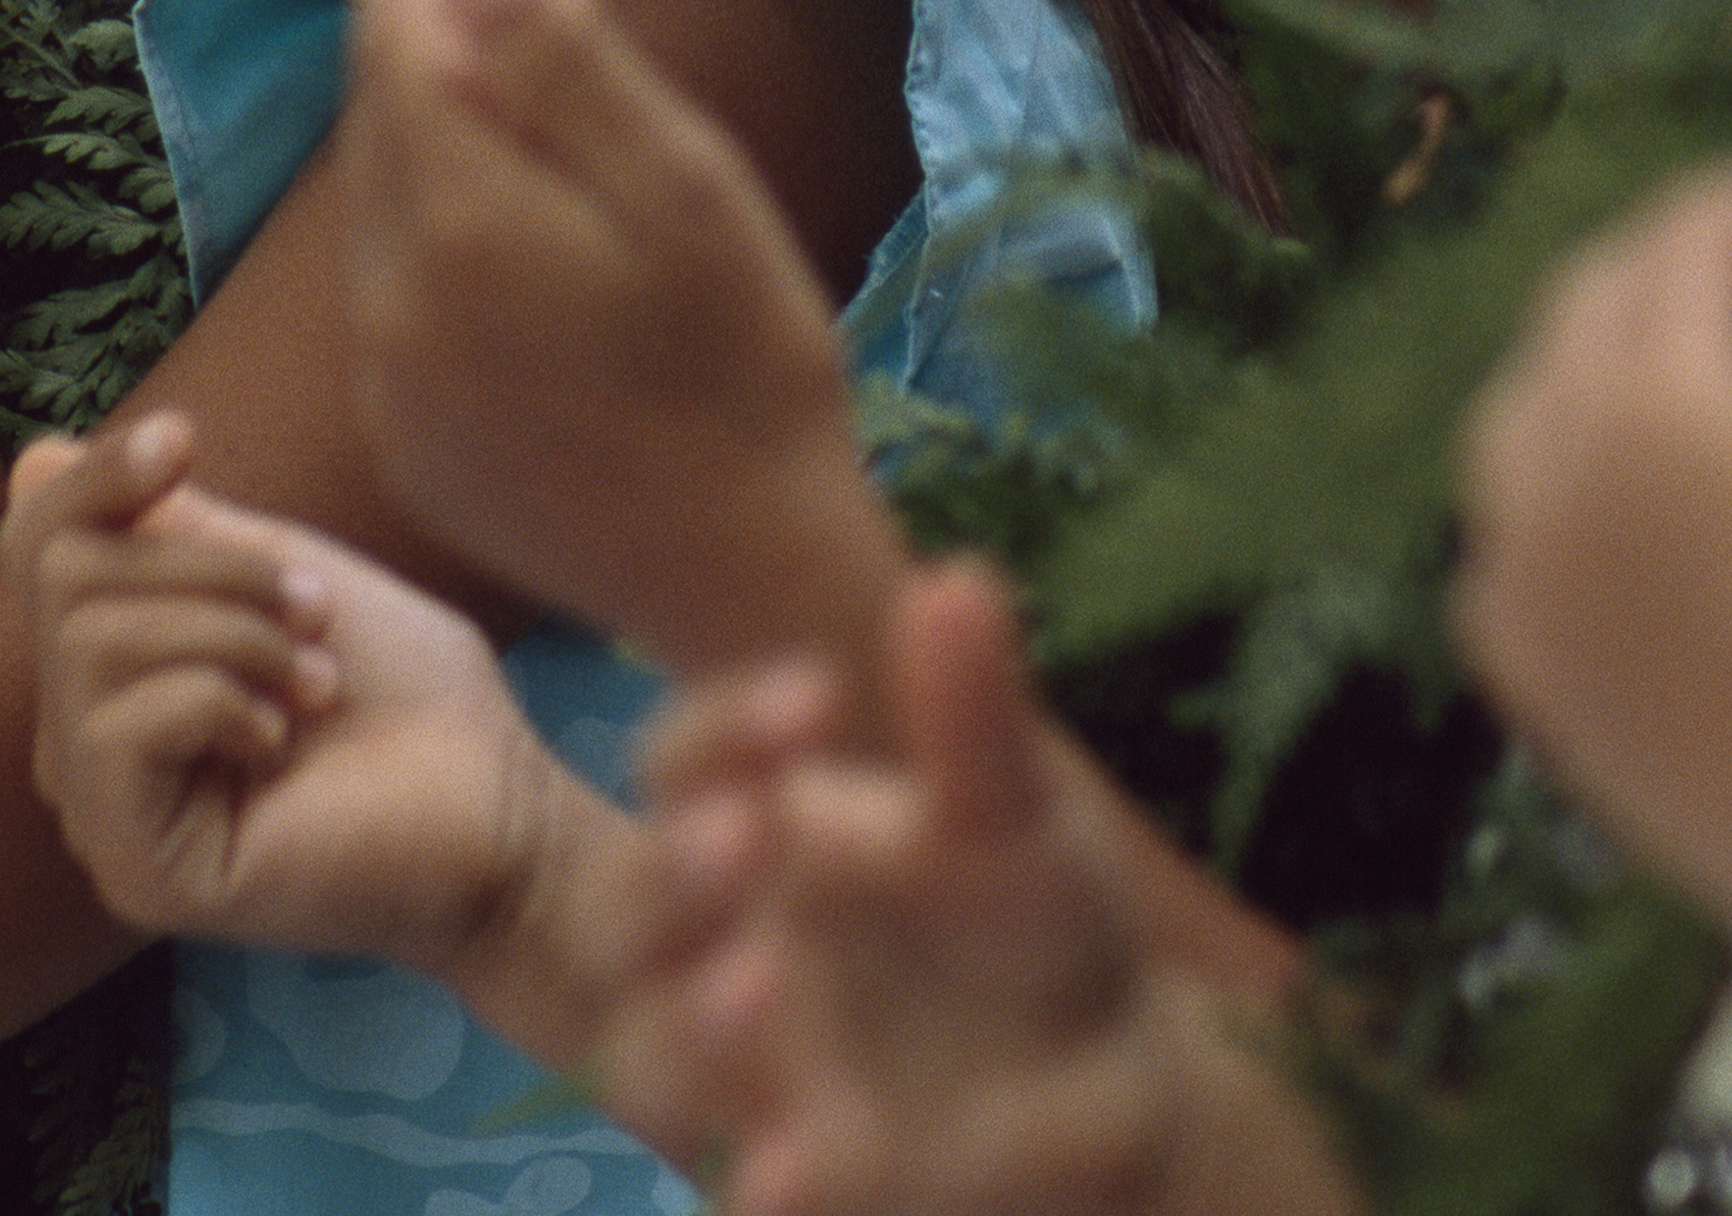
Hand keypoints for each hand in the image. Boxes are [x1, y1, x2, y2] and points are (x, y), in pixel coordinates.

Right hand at [13, 408, 558, 970]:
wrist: (498, 807)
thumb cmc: (405, 691)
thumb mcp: (275, 574)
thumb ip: (164, 529)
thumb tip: (37, 461)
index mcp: (114, 671)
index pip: (37, 548)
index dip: (93, 481)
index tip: (183, 438)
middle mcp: (84, 744)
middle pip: (66, 581)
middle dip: (209, 568)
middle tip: (315, 611)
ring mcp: (102, 814)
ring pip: (91, 646)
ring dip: (234, 634)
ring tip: (316, 682)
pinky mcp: (134, 870)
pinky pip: (116, 728)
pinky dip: (218, 700)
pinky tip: (282, 743)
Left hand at [340, 0, 901, 672]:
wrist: (749, 576)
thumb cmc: (748, 368)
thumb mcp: (689, 191)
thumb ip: (573, 68)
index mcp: (461, 223)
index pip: (399, 57)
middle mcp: (392, 303)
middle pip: (377, 132)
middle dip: (411, 44)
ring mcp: (391, 385)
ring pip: (380, 216)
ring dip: (417, 138)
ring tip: (479, 85)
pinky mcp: (410, 445)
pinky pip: (392, 302)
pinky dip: (425, 235)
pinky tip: (491, 225)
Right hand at [626, 565, 1331, 1215]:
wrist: (1095, 1098)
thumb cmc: (1029, 929)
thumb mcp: (1020, 824)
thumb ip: (976, 722)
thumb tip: (958, 577)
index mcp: (753, 830)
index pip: (686, 762)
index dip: (725, 731)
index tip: (816, 700)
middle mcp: (712, 947)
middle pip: (635, 909)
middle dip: (670, 877)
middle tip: (744, 837)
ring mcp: (737, 1077)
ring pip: (658, 1054)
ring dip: (688, 1033)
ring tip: (756, 998)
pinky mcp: (788, 1184)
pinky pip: (743, 1186)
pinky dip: (759, 1186)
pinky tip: (787, 1179)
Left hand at [1451, 125, 1731, 929]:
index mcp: (1647, 405)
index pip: (1696, 243)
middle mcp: (1551, 484)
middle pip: (1590, 312)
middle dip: (1689, 262)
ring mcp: (1528, 595)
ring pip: (1516, 427)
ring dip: (1597, 366)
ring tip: (1699, 360)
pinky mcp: (1539, 694)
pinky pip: (1502, 562)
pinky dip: (1549, 506)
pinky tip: (1616, 516)